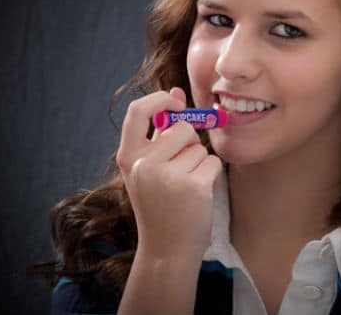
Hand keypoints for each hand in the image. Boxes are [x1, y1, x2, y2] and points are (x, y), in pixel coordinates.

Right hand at [116, 87, 222, 260]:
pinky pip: (212, 162)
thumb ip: (160, 132)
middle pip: (181, 128)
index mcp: (128, 157)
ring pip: (199, 147)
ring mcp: (167, 176)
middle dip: (189, 142)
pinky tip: (198, 194)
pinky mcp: (192, 186)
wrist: (167, 250)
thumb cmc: (161, 205)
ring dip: (199, 162)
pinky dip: (211, 175)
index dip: (160, 99)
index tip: (177, 100)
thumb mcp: (149, 169)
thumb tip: (176, 90)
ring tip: (186, 186)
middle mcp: (143, 164)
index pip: (137, 111)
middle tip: (182, 169)